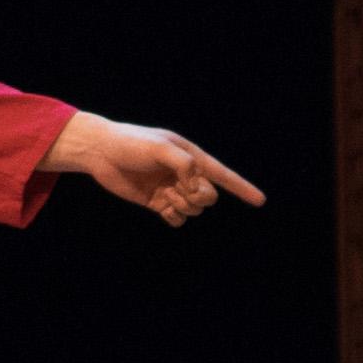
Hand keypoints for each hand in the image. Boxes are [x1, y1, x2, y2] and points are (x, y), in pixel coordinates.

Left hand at [55, 115, 265, 227]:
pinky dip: (174, 217)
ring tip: (165, 195)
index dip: (242, 188)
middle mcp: (184, 174)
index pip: (222, 175)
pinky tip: (163, 208)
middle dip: (199, 197)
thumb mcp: (159, 148)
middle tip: (180, 189)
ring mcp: (171, 189)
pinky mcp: (157, 203)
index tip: (261, 201)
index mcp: (191, 157)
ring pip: (194, 210)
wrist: (101, 152)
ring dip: (183, 206)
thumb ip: (182, 164)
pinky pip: (177, 219)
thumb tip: (194, 186)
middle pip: (209, 197)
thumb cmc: (131, 143)